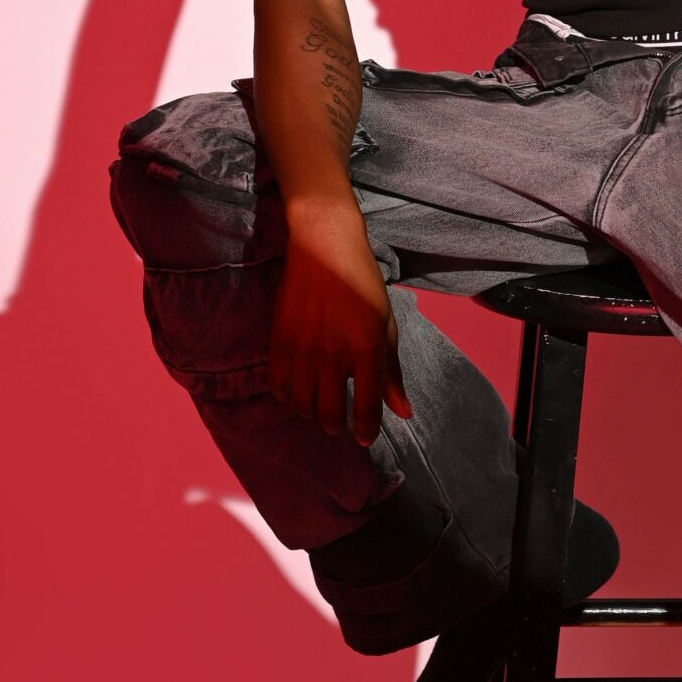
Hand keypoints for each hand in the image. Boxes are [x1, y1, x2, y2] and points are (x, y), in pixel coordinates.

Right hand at [269, 201, 413, 444]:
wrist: (324, 246)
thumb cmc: (363, 283)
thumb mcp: (385, 324)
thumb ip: (392, 372)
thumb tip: (403, 413)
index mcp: (366, 349)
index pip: (367, 409)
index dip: (367, 430)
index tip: (366, 436)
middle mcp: (333, 354)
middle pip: (330, 415)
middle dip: (339, 426)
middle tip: (342, 422)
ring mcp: (302, 349)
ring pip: (302, 406)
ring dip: (314, 414)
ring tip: (322, 406)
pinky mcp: (278, 342)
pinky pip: (278, 387)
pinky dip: (288, 398)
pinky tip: (299, 391)